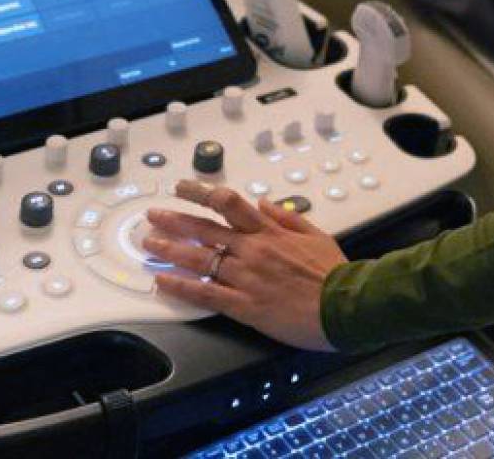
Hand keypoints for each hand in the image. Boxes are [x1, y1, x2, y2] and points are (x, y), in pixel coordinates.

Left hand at [145, 180, 346, 350]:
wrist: (343, 306)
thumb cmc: (333, 272)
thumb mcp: (315, 234)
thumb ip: (287, 217)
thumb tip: (263, 203)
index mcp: (269, 232)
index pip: (228, 203)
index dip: (201, 193)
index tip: (183, 188)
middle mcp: (252, 250)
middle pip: (205, 229)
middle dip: (176, 220)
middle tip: (154, 215)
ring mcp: (246, 277)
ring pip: (200, 259)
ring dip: (171, 249)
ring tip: (150, 243)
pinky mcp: (244, 305)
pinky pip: (205, 294)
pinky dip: (181, 287)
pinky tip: (162, 281)